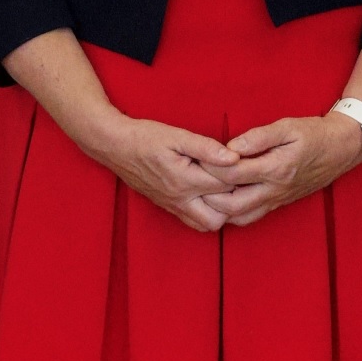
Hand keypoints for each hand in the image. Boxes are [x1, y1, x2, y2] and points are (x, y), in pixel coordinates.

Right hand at [81, 111, 242, 233]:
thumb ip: (207, 148)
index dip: (240, 174)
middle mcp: (180, 199)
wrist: (114, 146)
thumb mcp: (176, 136)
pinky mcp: (168, 207)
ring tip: (226, 189)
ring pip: (207, 224)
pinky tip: (210, 196)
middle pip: (220, 215)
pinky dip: (206, 213)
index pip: (225, 185)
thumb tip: (233, 157)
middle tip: (239, 180)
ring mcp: (173, 205)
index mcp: (185, 180)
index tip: (246, 162)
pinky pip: (193, 222)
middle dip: (234, 200)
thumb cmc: (145, 137)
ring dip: (220, 211)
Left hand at [210, 112, 361, 227]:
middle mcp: (275, 189)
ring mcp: (277, 200)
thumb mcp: (288, 126)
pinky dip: (232, 213)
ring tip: (204, 193)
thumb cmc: (314, 133)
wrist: (342, 149)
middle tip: (194, 180)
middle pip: (232, 204)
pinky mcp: (279, 203)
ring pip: (240, 217)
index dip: (211, 166)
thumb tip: (231, 146)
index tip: (197, 157)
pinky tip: (222, 201)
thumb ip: (258, 137)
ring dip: (219, 209)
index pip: (234, 173)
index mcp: (276, 168)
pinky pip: (251, 217)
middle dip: (209, 195)